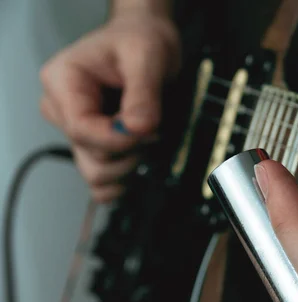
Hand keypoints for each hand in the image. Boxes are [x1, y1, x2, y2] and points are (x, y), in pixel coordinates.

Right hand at [39, 9, 179, 202]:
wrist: (148, 42)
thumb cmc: (141, 41)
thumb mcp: (147, 57)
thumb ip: (143, 94)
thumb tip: (138, 128)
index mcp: (62, 82)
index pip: (81, 129)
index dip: (118, 139)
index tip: (149, 131)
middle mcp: (62, 110)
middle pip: (91, 156)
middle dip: (131, 150)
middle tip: (155, 126)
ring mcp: (76, 132)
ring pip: (97, 174)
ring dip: (131, 165)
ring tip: (149, 137)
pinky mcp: (93, 148)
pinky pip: (101, 183)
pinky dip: (124, 180)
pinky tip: (141, 161)